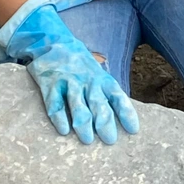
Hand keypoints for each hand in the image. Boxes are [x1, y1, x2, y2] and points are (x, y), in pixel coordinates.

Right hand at [0, 0, 139, 144]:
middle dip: (105, 123)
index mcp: (103, 80)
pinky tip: (64, 130)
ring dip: (83, 123)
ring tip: (87, 139)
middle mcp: (88, 81)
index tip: (133, 130)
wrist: (53, 43)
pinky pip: (55, 103)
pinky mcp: (50, 84)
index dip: (126, 113)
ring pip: (78, 105)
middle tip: (110, 140)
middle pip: (99, 104)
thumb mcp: (98, 74)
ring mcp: (69, 82)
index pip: (118, 97)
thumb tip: (121, 120)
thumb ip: (106, 94)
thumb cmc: (80, 66)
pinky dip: (60, 118)